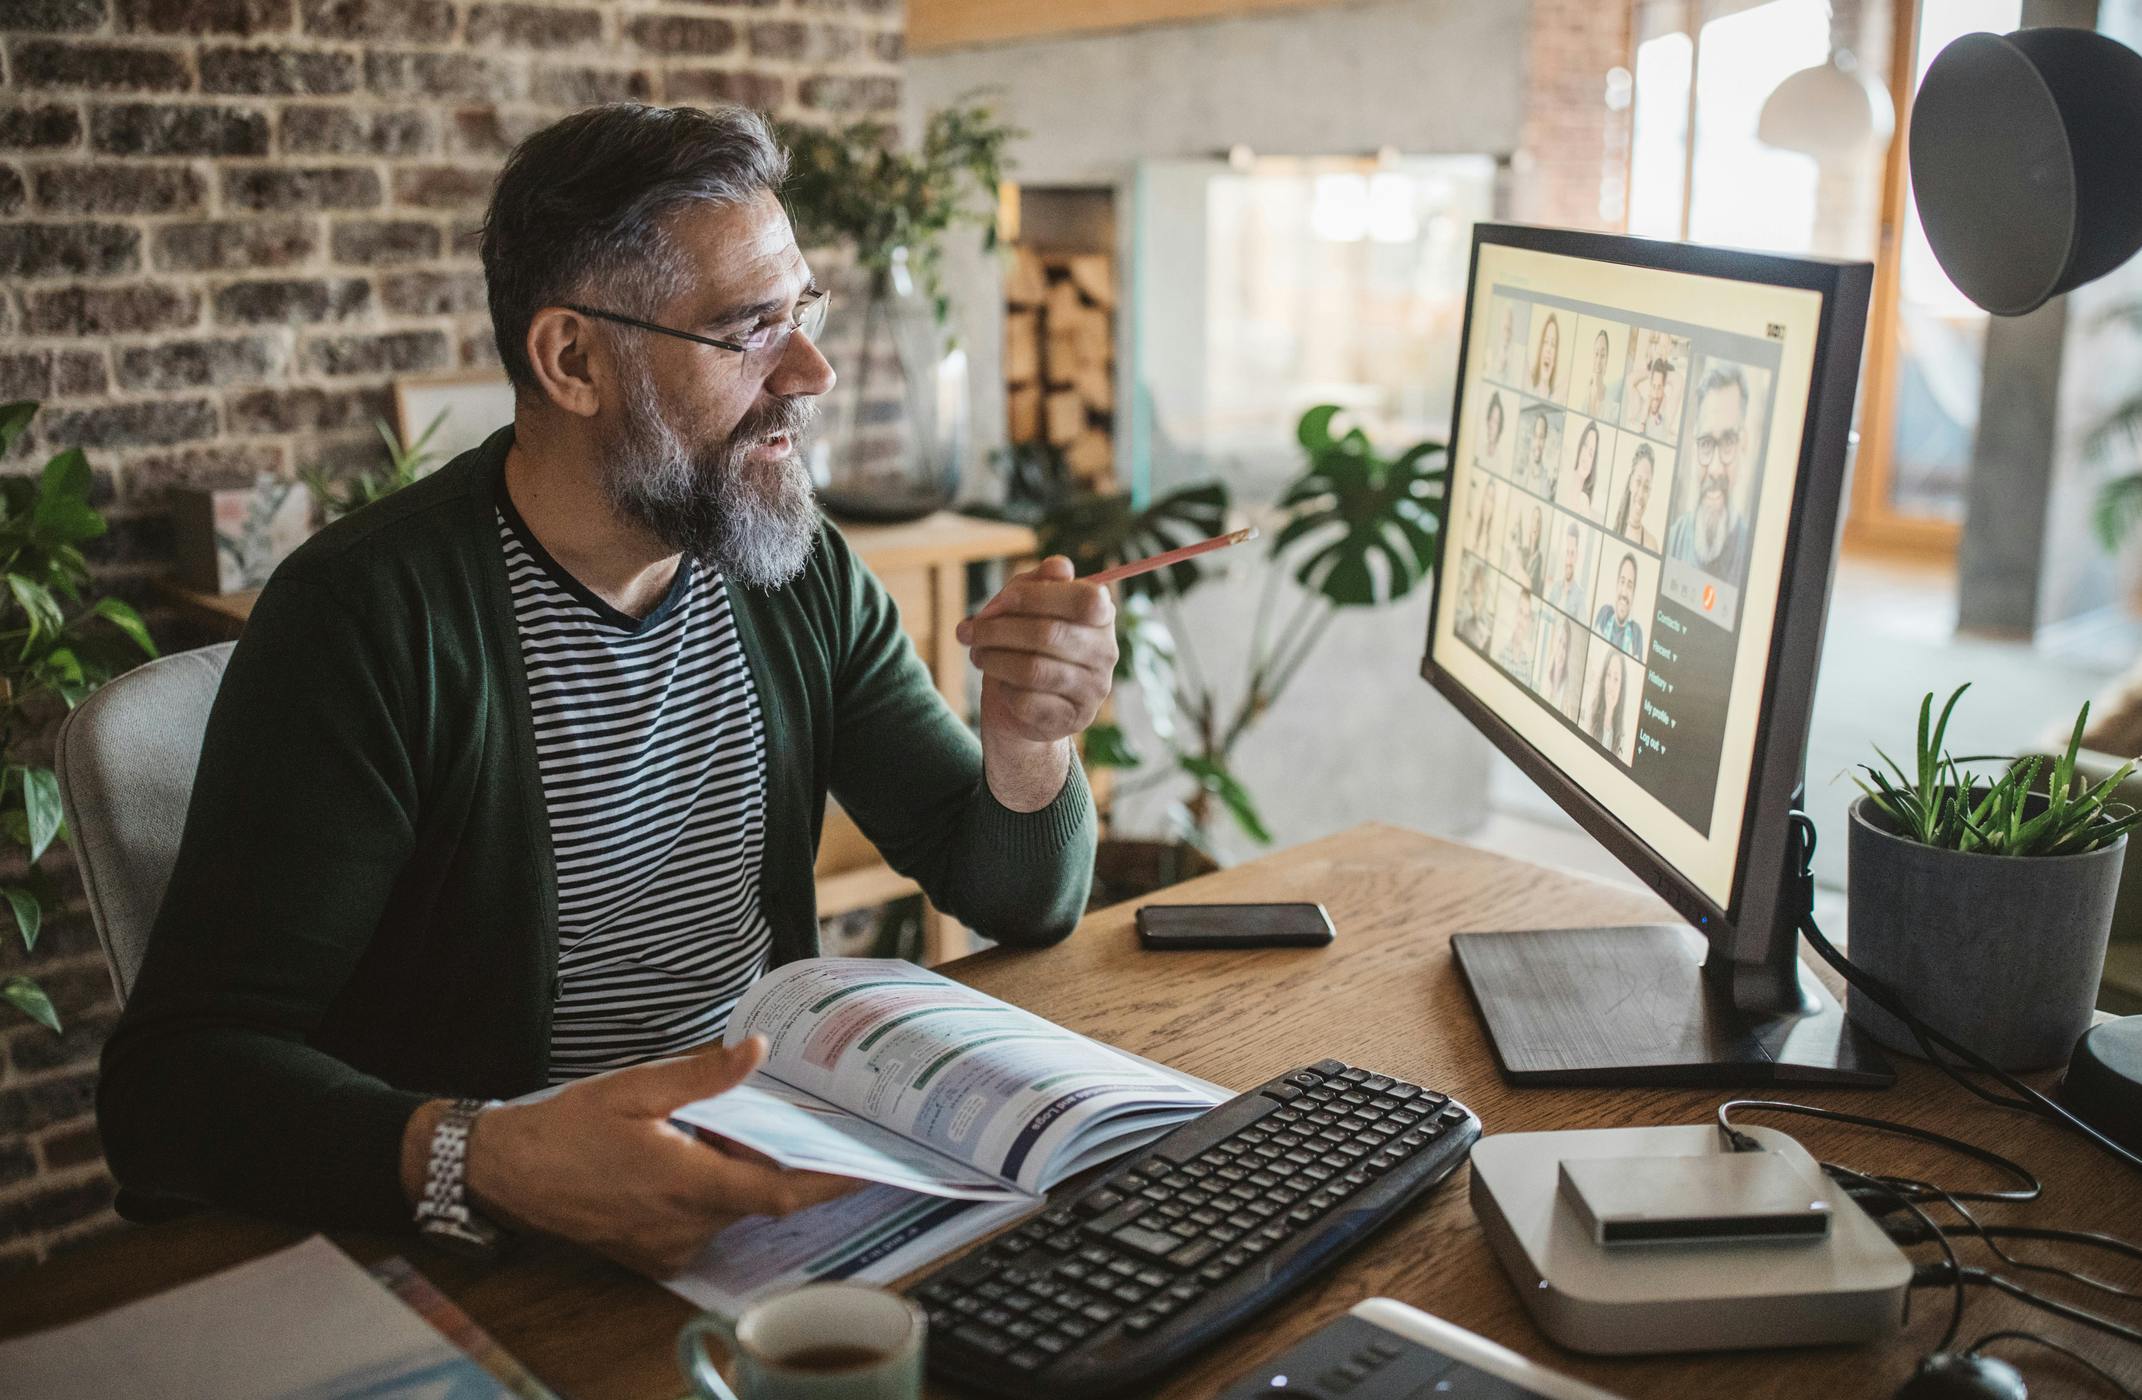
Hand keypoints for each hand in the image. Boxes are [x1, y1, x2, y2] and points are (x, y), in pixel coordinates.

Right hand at [459, 1037, 860, 1275]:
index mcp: (687, 1183)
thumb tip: (756, 1052)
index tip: (867, 1167)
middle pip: (759, 1198)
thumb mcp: (638, 1088)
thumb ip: (705, 1076)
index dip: (829, 1182)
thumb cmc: (568, 1129)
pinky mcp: (653, 1254)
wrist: (508, 1174)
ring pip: (731, 1209)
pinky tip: (694, 1153)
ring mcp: (668, 1245)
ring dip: (739, 1172)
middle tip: (791, 1118)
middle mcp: (684, 1225)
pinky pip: (703, 1222)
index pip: (780, 1193)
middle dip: (776, 1159)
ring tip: (722, 1127)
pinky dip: (712, 1189)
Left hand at [956, 555, 1116, 747]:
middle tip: (968, 632)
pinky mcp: (1073, 719)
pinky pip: (1028, 701)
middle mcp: (1106, 652)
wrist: (1025, 704)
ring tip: (977, 655)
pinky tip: (1001, 685)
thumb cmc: (1027, 644)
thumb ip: (1039, 583)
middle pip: (1049, 634)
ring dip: (993, 660)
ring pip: (1033, 670)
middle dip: (997, 630)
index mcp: (1102, 616)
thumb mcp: (1029, 607)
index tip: (999, 601)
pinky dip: (1005, 690)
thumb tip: (1059, 566)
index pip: (1083, 599)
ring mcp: (1093, 689)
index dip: (1036, 596)